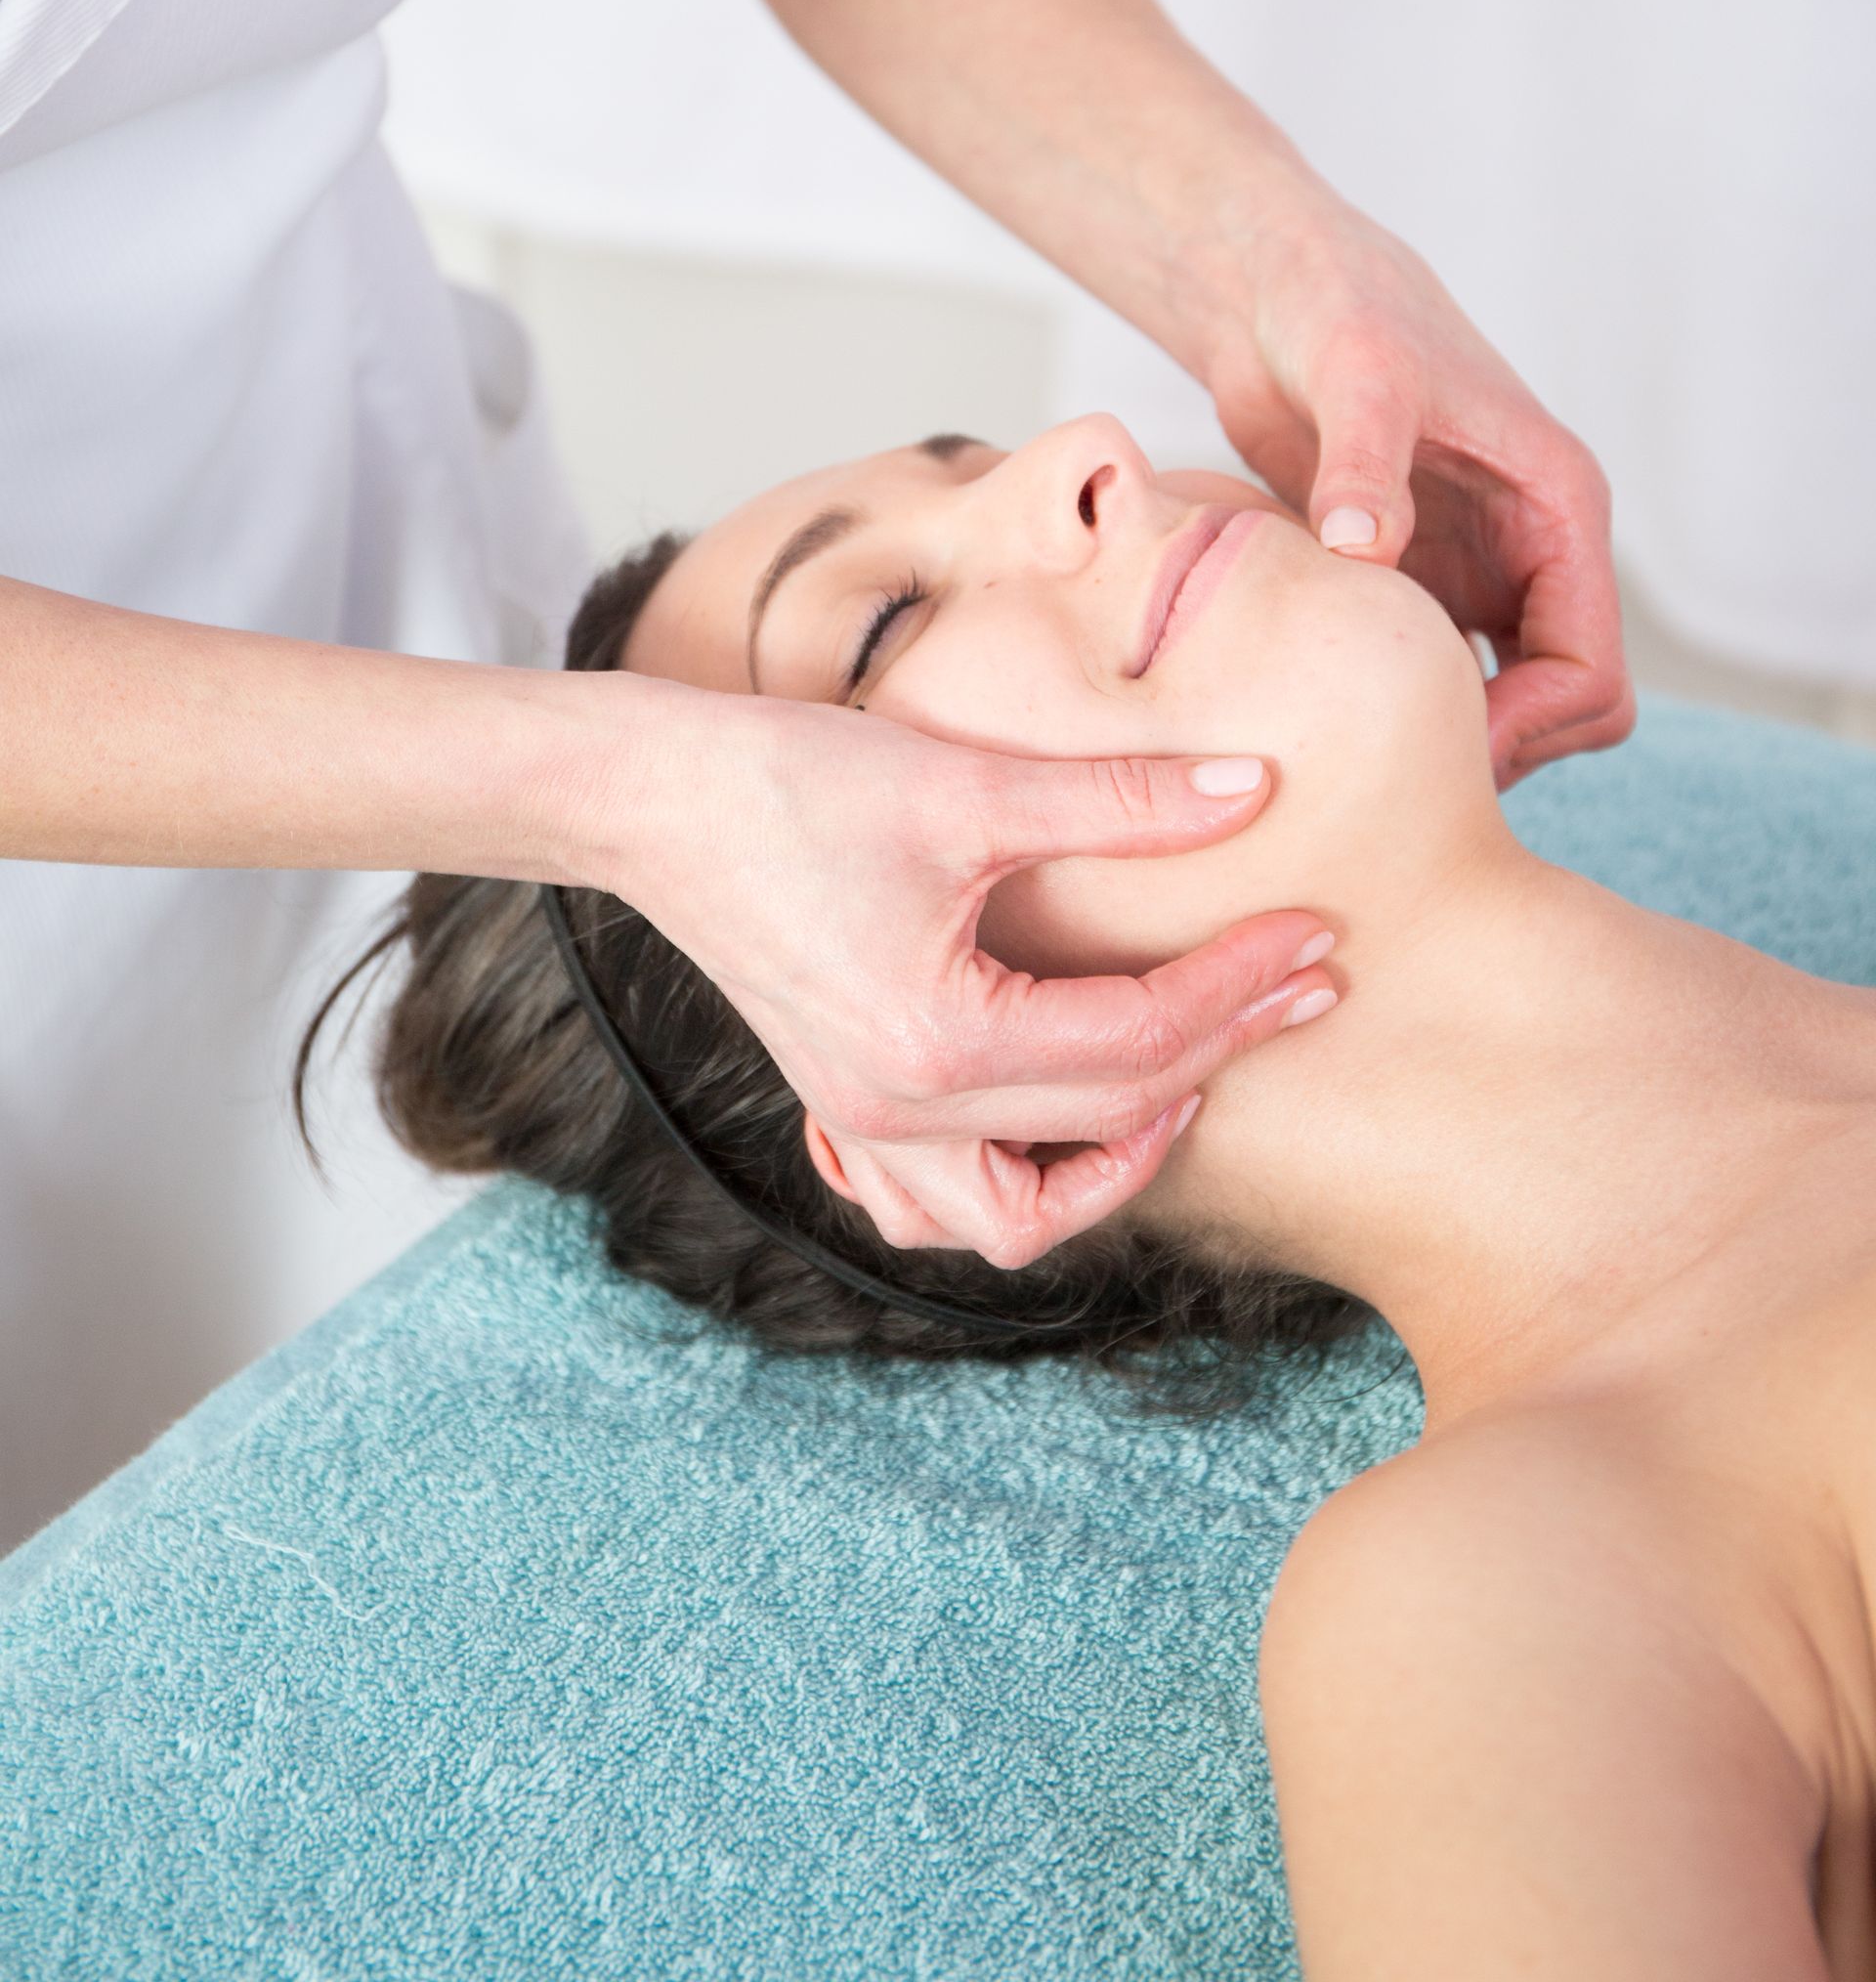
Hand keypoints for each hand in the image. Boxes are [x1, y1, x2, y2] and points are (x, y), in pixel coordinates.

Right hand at [612, 683, 1337, 1266]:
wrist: (649, 799)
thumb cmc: (790, 780)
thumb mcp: (968, 783)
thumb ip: (1119, 800)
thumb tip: (1253, 792)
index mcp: (938, 1045)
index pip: (1138, 1044)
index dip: (1241, 987)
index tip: (1314, 935)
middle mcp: (900, 1113)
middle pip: (1106, 1121)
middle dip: (1220, 1051)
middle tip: (1301, 983)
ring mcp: (863, 1122)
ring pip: (1012, 1220)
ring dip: (1110, 1168)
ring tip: (1187, 1082)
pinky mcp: (841, 1101)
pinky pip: (935, 1203)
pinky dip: (1008, 1187)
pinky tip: (1054, 1120)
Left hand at [1206, 184, 1633, 785]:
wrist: (1277, 292)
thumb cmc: (1335, 311)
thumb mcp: (1356, 373)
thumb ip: (1364, 458)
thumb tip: (1364, 546)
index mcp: (1558, 507)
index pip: (1591, 669)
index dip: (1526, 727)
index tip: (1431, 748)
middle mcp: (1532, 551)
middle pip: (1565, 709)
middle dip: (1496, 750)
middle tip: (1388, 774)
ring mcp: (1475, 574)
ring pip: (1505, 705)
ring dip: (1446, 737)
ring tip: (1351, 755)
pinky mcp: (1414, 584)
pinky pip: (1433, 679)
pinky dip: (1398, 708)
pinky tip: (1323, 718)